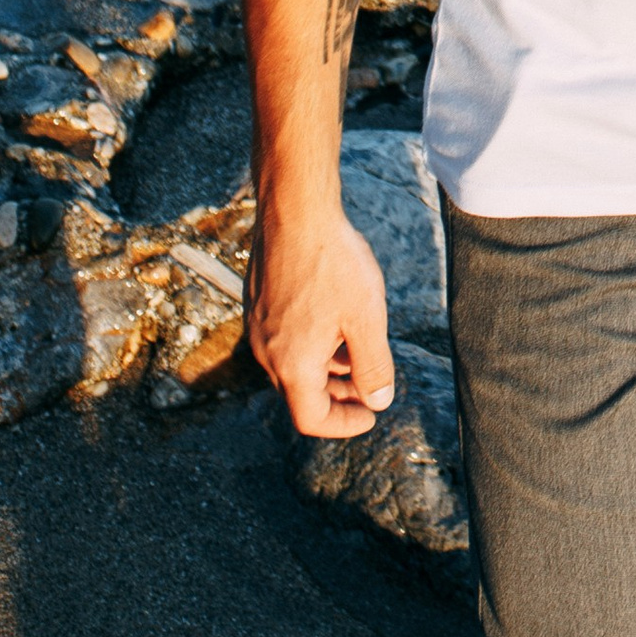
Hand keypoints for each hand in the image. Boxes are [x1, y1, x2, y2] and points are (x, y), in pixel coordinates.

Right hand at [247, 197, 394, 435]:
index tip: (370, 414)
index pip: (311, 419)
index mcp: (291, 365)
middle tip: (370, 386)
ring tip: (359, 350)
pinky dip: (310, 344)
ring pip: (292, 365)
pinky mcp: (257, 304)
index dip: (344, 424)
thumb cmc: (333, 264)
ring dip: (326, 368)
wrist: (294, 212)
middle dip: (338, 396)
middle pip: (300, 394)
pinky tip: (336, 320)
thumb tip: (379, 401)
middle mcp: (266, 352)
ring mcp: (257, 327)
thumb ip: (374, 366)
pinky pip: (284, 339)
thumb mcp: (367, 319)